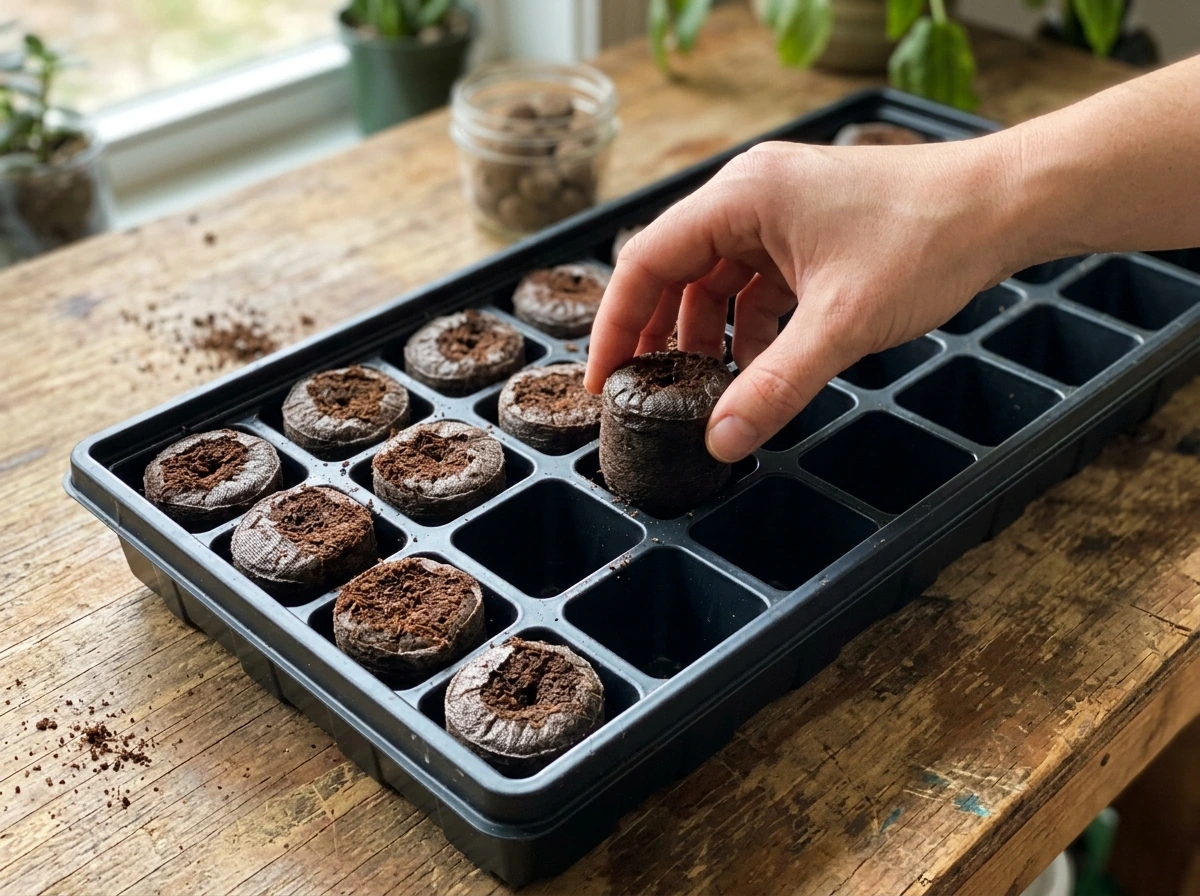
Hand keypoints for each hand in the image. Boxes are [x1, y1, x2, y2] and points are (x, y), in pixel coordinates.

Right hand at [584, 136, 1021, 461]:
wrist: (1003, 205)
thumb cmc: (927, 239)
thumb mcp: (840, 326)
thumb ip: (774, 387)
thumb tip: (721, 442)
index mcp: (742, 196)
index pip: (646, 260)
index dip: (616, 324)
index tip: (601, 378)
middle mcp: (751, 195)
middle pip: (675, 270)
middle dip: (659, 334)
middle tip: (640, 389)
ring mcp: (781, 212)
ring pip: (716, 280)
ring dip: (710, 335)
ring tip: (706, 390)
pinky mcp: (808, 232)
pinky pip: (757, 284)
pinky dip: (752, 327)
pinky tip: (760, 368)